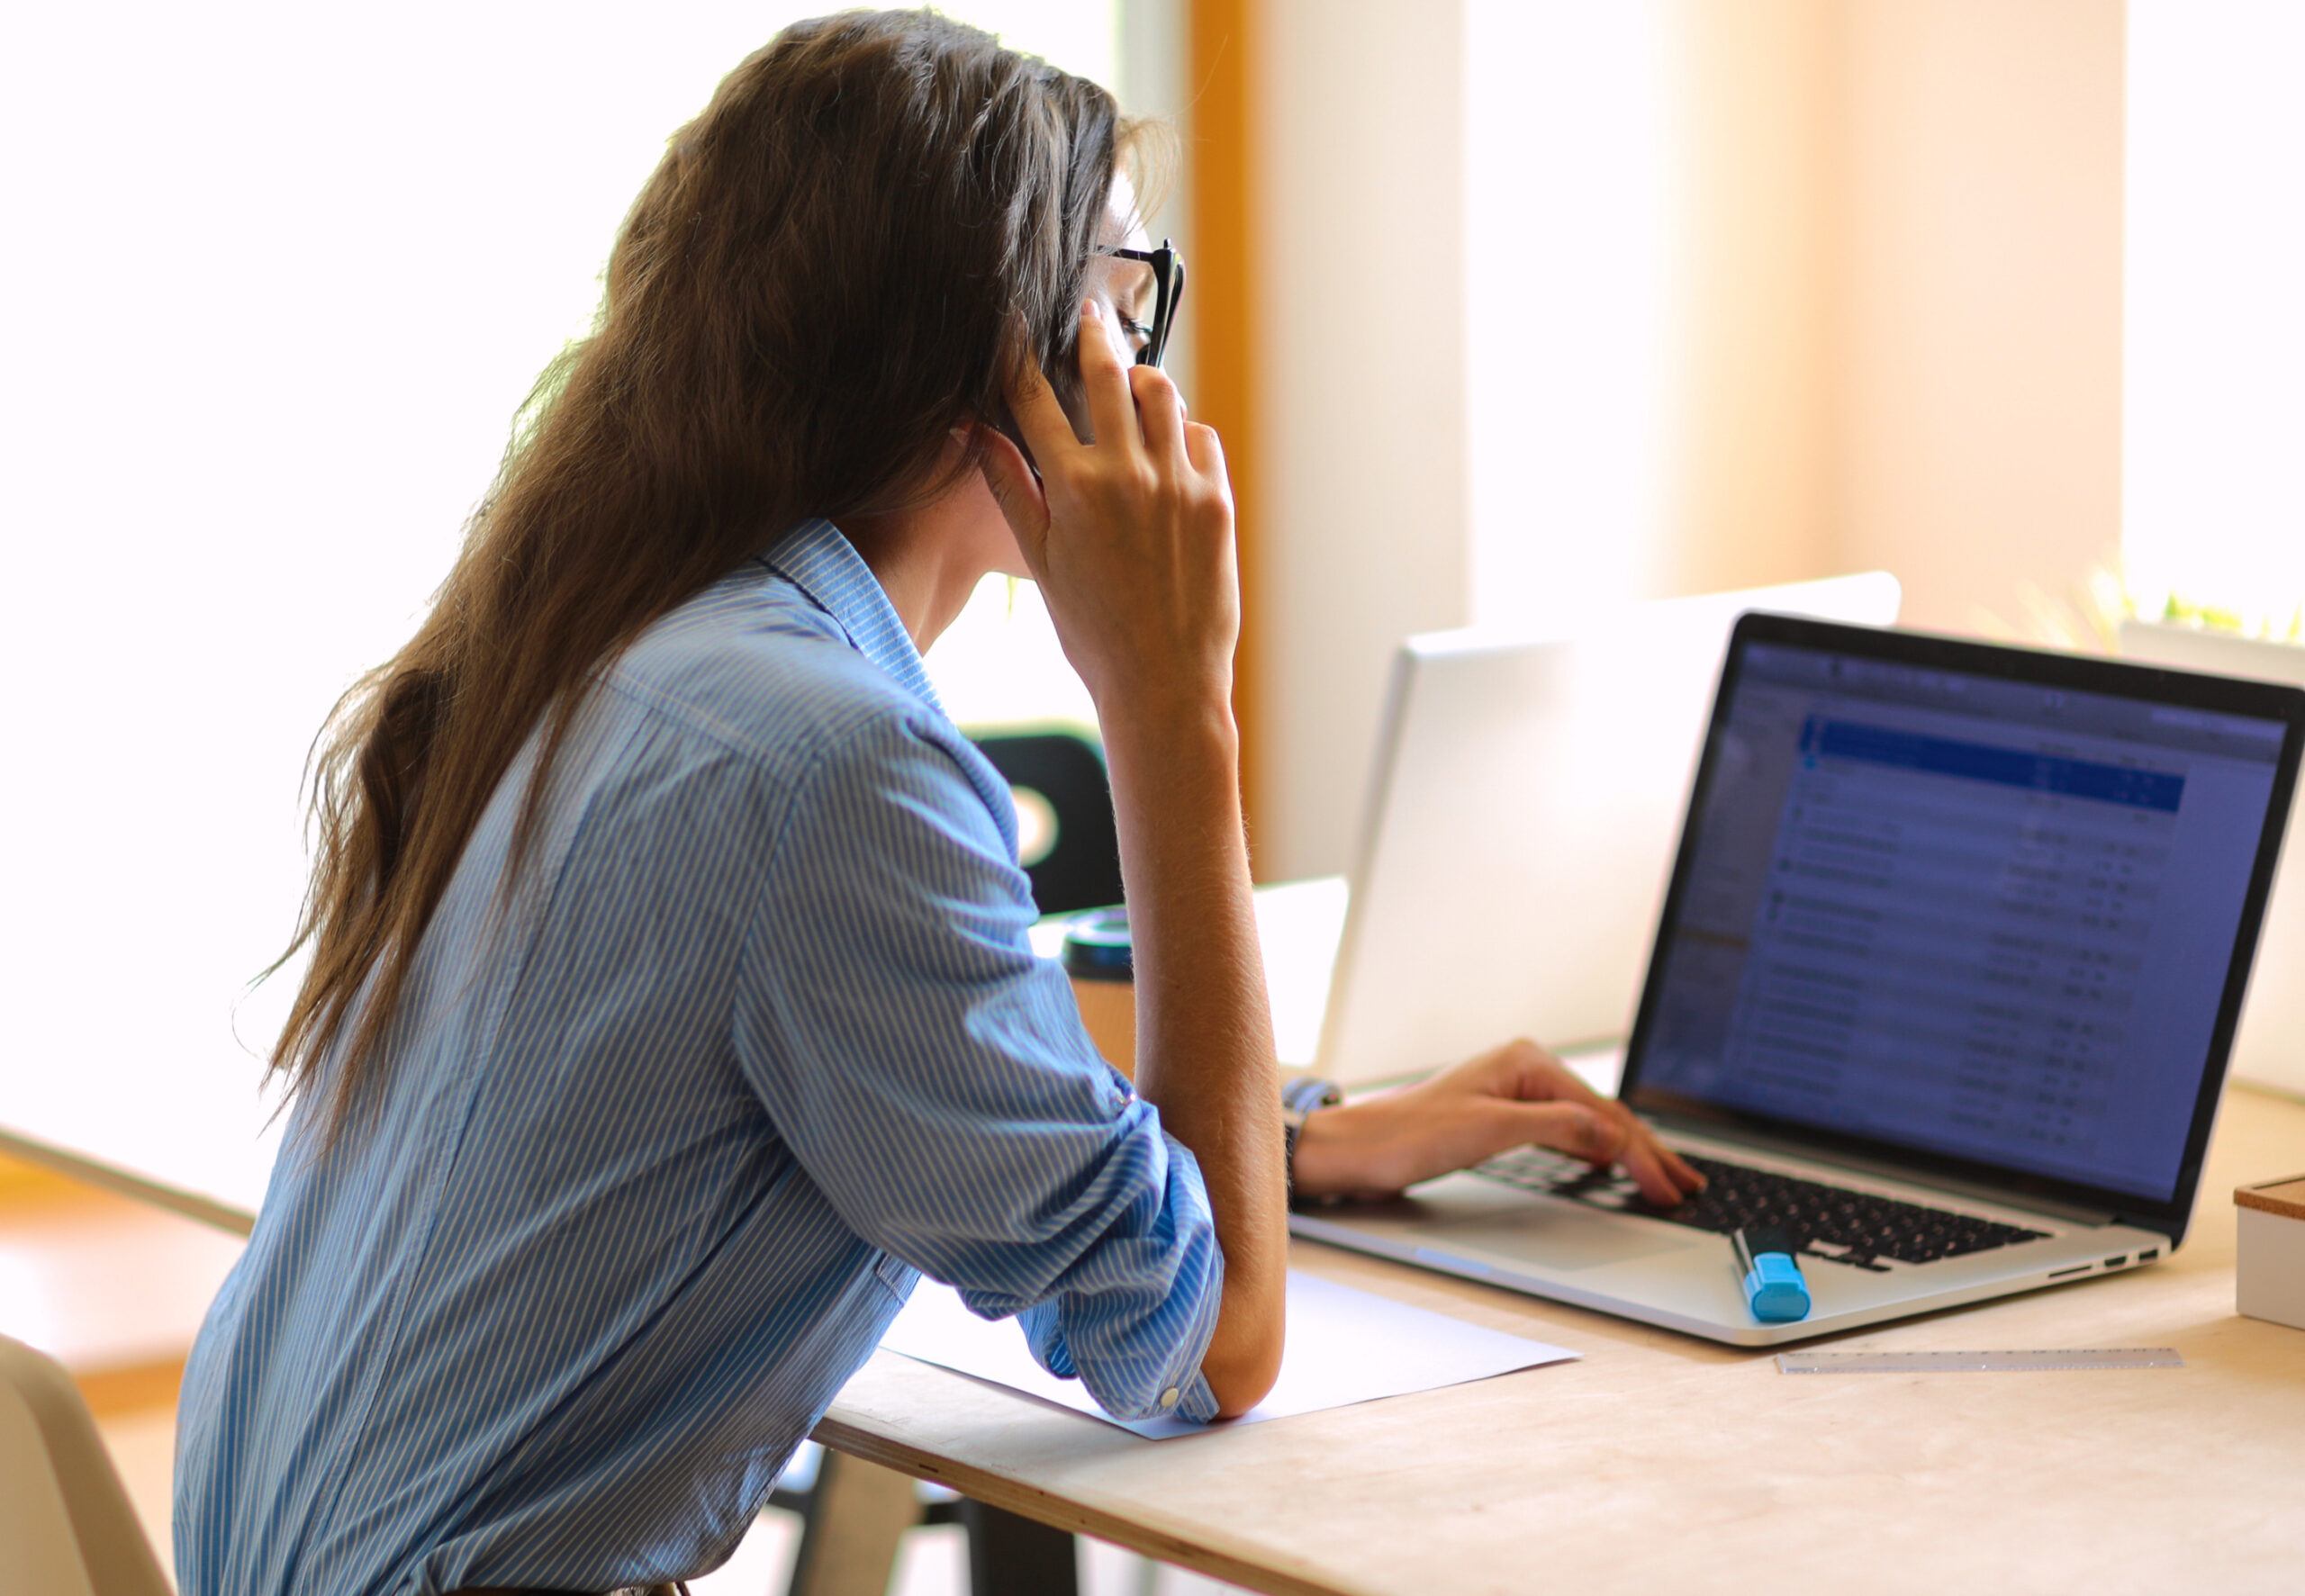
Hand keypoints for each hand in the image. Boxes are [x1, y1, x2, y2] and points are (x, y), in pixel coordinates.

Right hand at [976, 300, 1237, 723]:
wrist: (1163, 682)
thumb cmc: (1092, 632)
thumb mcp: (1039, 561)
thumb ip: (1011, 488)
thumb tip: (976, 432)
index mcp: (1073, 488)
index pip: (1036, 399)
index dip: (1018, 355)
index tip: (1013, 324)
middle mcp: (1127, 475)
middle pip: (1108, 376)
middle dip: (1095, 336)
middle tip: (1091, 316)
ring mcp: (1178, 483)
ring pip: (1163, 398)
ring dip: (1144, 380)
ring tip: (1133, 381)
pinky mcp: (1216, 499)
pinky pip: (1200, 438)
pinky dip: (1182, 431)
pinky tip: (1168, 445)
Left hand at [1287, 1039, 1706, 1207]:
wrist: (1356, 1150)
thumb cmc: (1407, 1136)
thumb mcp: (1489, 1132)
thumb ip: (1557, 1129)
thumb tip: (1615, 1136)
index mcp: (1527, 1062)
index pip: (1602, 1114)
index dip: (1642, 1154)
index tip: (1669, 1188)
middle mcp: (1524, 1069)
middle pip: (1602, 1116)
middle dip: (1647, 1153)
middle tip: (1686, 1186)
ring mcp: (1514, 1092)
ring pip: (1588, 1125)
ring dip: (1628, 1153)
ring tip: (1665, 1177)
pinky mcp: (1503, 1116)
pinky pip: (1567, 1132)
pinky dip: (1597, 1151)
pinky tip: (1611, 1164)